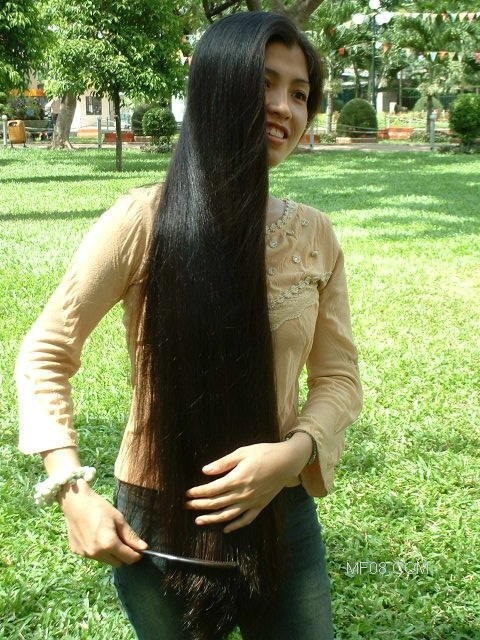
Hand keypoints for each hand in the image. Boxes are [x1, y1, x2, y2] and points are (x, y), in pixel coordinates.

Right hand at [58, 480, 147, 566]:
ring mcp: (85, 554)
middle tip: (123, 539)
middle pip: (117, 562)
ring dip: (110, 553)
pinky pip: (93, 555)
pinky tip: (94, 535)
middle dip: (123, 554)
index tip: (140, 549)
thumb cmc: (99, 508)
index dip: (137, 554)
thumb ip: (130, 536)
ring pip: (105, 560)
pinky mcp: (77, 552)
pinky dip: (97, 549)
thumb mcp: (119, 519)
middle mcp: (96, 553)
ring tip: (107, 534)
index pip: (128, 558)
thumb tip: (144, 548)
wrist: (76, 503)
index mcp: (108, 544)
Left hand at [185, 438, 310, 533]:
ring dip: (212, 519)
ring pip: (228, 515)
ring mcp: (252, 502)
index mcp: (237, 479)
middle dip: (200, 505)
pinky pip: (246, 520)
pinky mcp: (260, 506)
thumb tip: (205, 471)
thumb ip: (223, 463)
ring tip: (198, 521)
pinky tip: (226, 529)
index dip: (198, 493)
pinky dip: (235, 526)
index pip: (212, 490)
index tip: (188, 494)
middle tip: (187, 506)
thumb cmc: (264, 453)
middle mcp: (243, 494)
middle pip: (217, 503)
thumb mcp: (242, 452)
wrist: (287, 461)